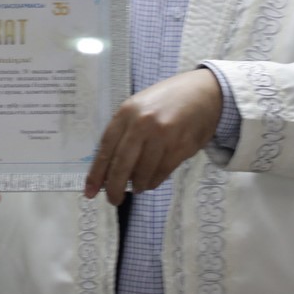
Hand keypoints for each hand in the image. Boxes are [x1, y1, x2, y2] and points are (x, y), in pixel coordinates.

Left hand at [83, 67, 221, 204]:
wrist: (204, 93)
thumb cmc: (167, 101)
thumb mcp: (140, 106)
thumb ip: (125, 131)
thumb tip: (108, 167)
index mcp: (127, 111)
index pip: (106, 147)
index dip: (96, 172)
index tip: (89, 191)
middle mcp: (143, 123)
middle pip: (122, 164)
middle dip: (114, 187)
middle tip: (113, 200)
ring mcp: (163, 136)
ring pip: (142, 172)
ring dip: (137, 185)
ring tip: (136, 186)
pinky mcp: (181, 147)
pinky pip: (161, 173)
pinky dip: (153, 182)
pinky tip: (150, 181)